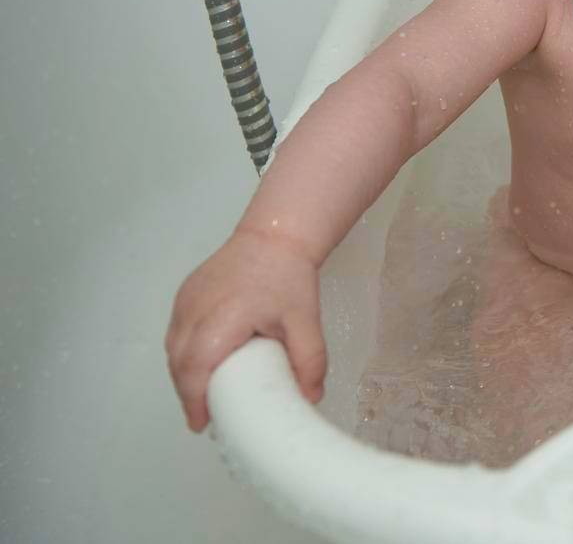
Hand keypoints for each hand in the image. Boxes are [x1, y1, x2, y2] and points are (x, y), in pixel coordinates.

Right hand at [165, 228, 325, 431]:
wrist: (274, 235)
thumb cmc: (289, 276)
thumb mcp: (305, 321)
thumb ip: (310, 361)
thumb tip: (311, 397)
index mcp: (222, 318)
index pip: (195, 368)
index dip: (194, 401)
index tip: (202, 423)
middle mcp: (195, 310)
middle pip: (179, 363)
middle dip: (188, 394)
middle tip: (206, 416)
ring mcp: (185, 301)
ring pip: (173, 348)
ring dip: (184, 375)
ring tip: (204, 395)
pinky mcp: (184, 294)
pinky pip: (176, 331)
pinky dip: (183, 353)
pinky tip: (200, 366)